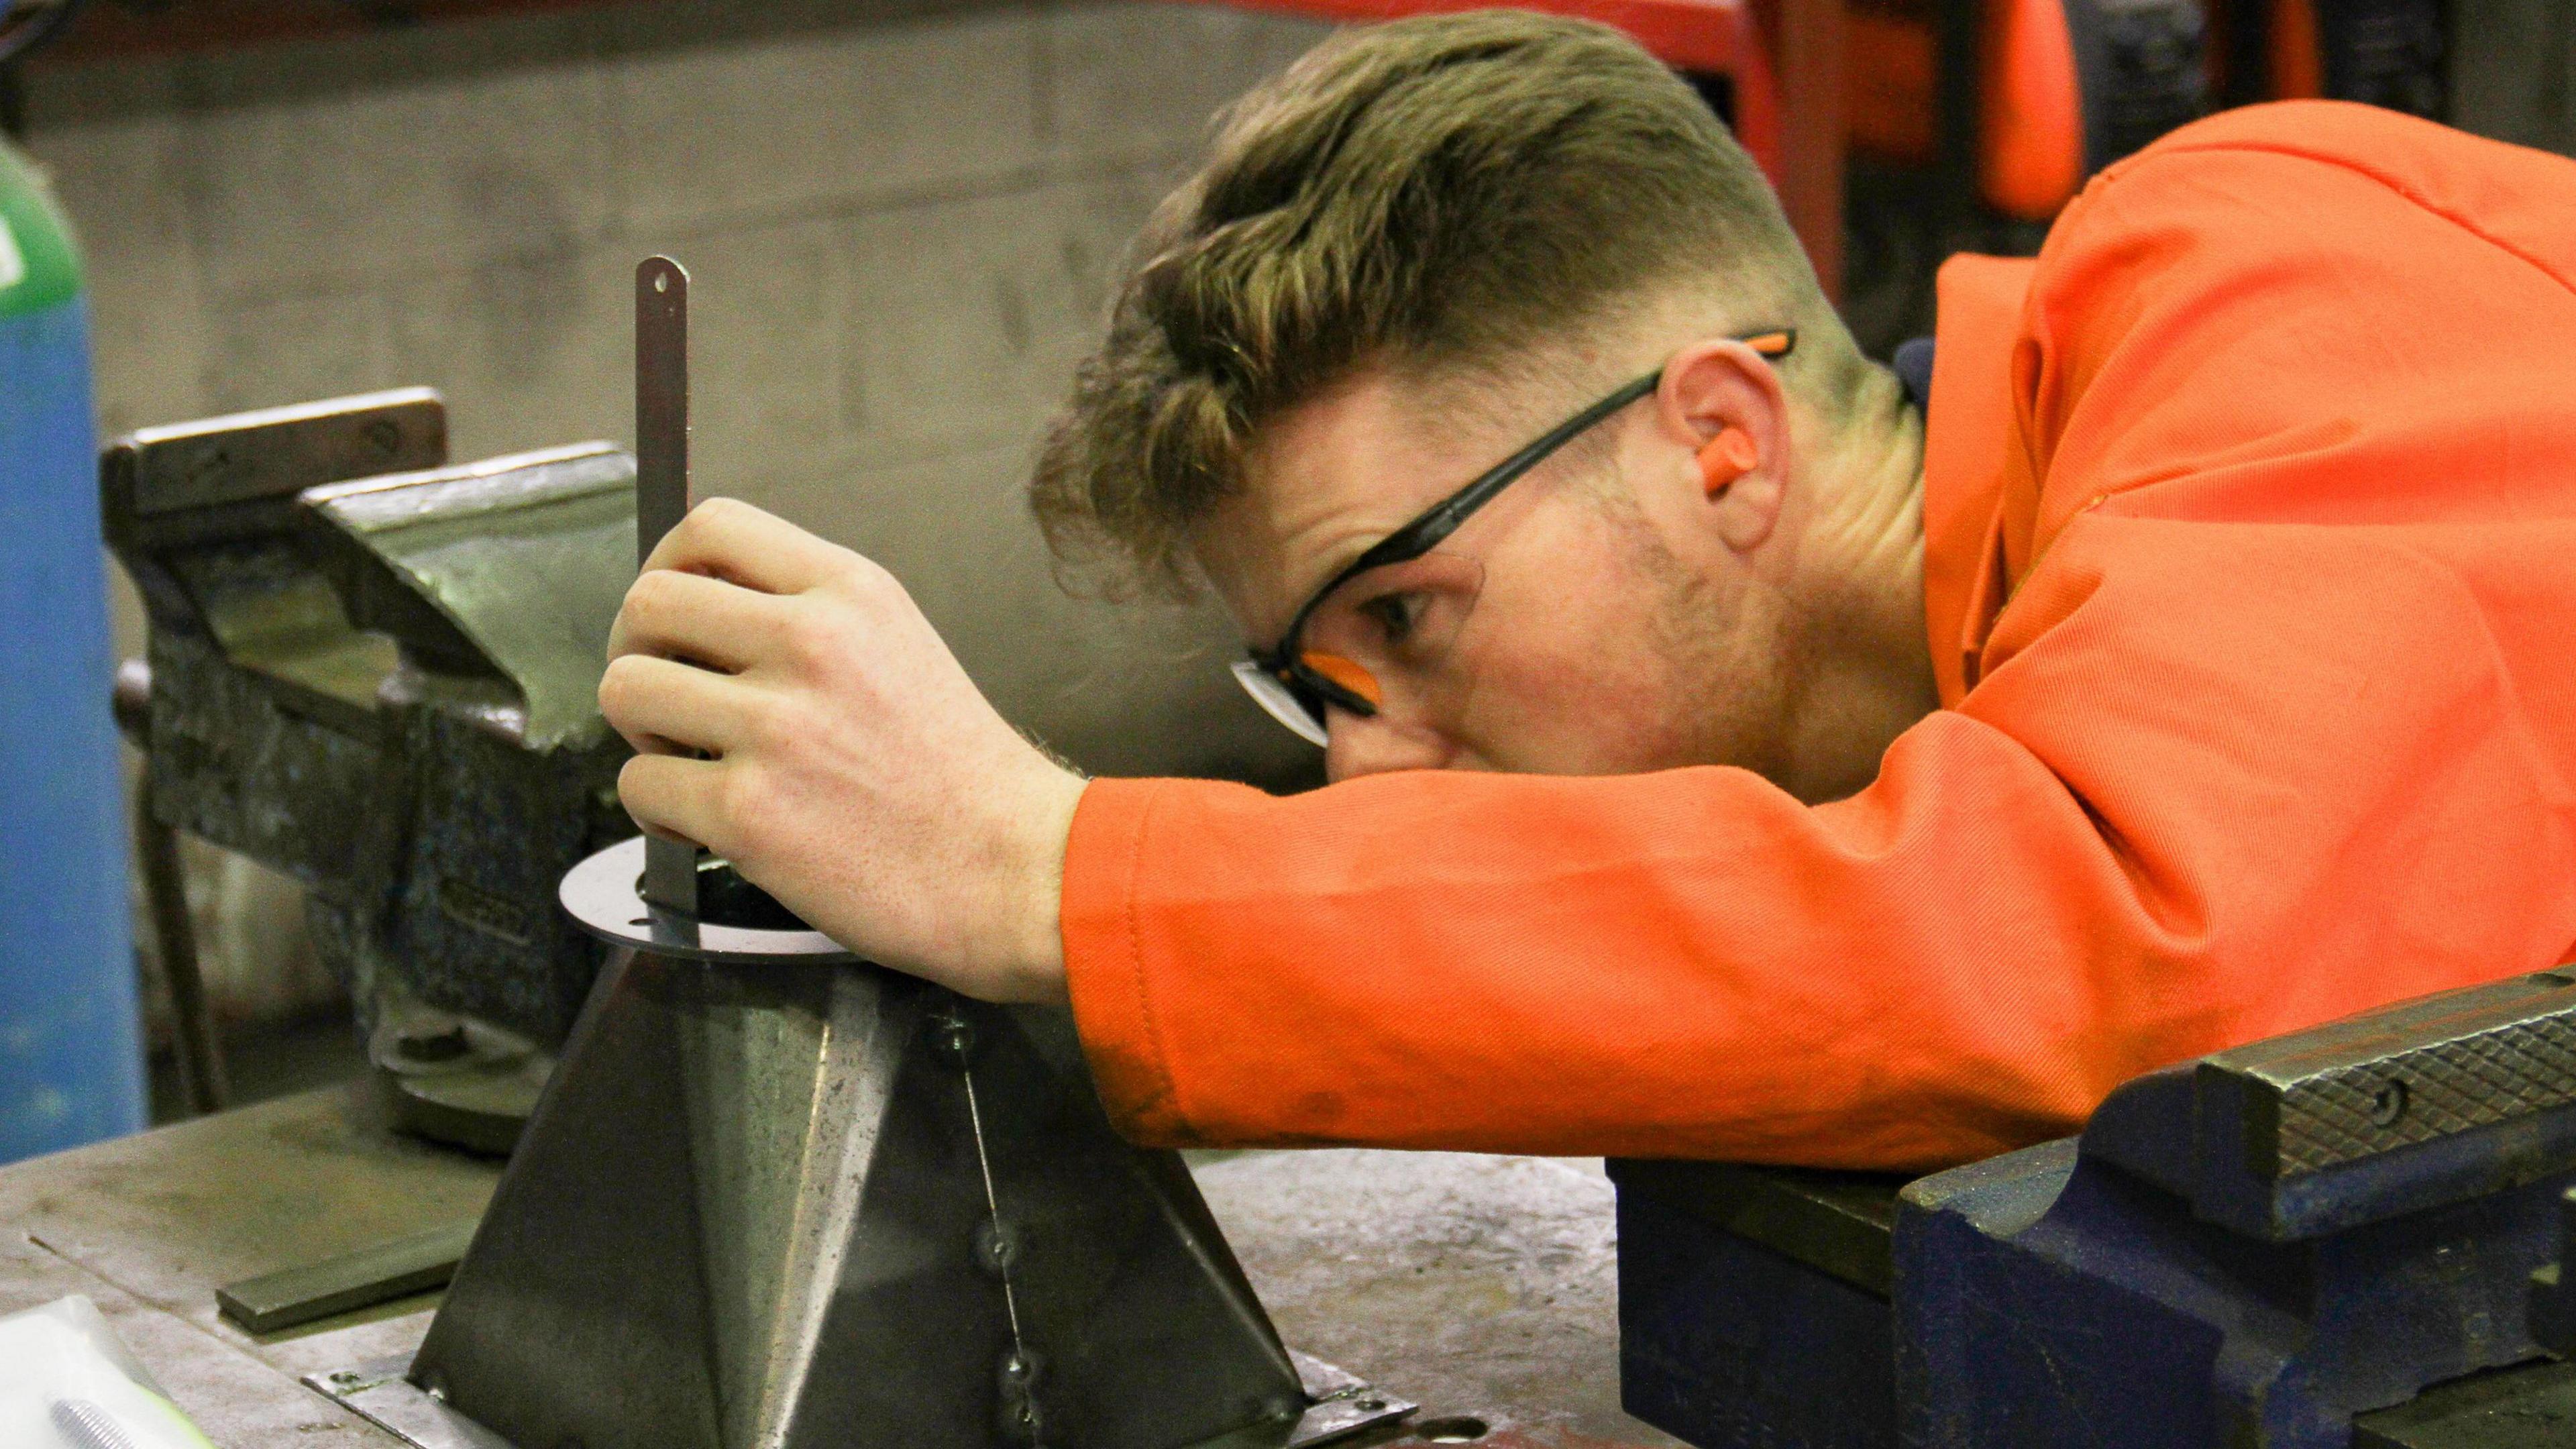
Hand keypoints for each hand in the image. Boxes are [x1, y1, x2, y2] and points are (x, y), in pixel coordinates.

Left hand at [600, 498, 1085, 1003]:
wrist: (1015, 871)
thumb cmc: (961, 777)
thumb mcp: (900, 645)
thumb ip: (810, 615)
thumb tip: (703, 615)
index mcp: (850, 592)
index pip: (711, 527)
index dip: (666, 565)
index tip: (671, 611)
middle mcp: (811, 644)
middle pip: (649, 602)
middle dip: (638, 652)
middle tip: (669, 697)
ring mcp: (776, 727)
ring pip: (626, 689)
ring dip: (644, 731)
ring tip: (693, 762)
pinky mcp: (749, 812)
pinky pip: (640, 786)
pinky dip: (659, 812)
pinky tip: (708, 823)